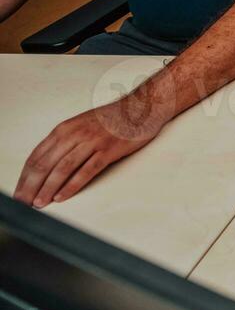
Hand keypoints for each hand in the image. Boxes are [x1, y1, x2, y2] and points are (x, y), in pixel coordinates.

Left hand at [15, 95, 168, 206]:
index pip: (36, 157)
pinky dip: (72, 185)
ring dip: (48, 188)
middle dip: (31, 186)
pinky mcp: (108, 150)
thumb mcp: (80, 126)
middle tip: (23, 202)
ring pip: (62, 168)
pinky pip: (86, 170)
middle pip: (45, 164)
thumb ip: (64, 143)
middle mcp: (75, 134)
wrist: (140, 107)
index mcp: (64, 129)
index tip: (18, 192)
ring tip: (39, 203)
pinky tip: (62, 196)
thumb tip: (46, 167)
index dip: (24, 177)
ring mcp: (92, 141)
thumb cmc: (111, 119)